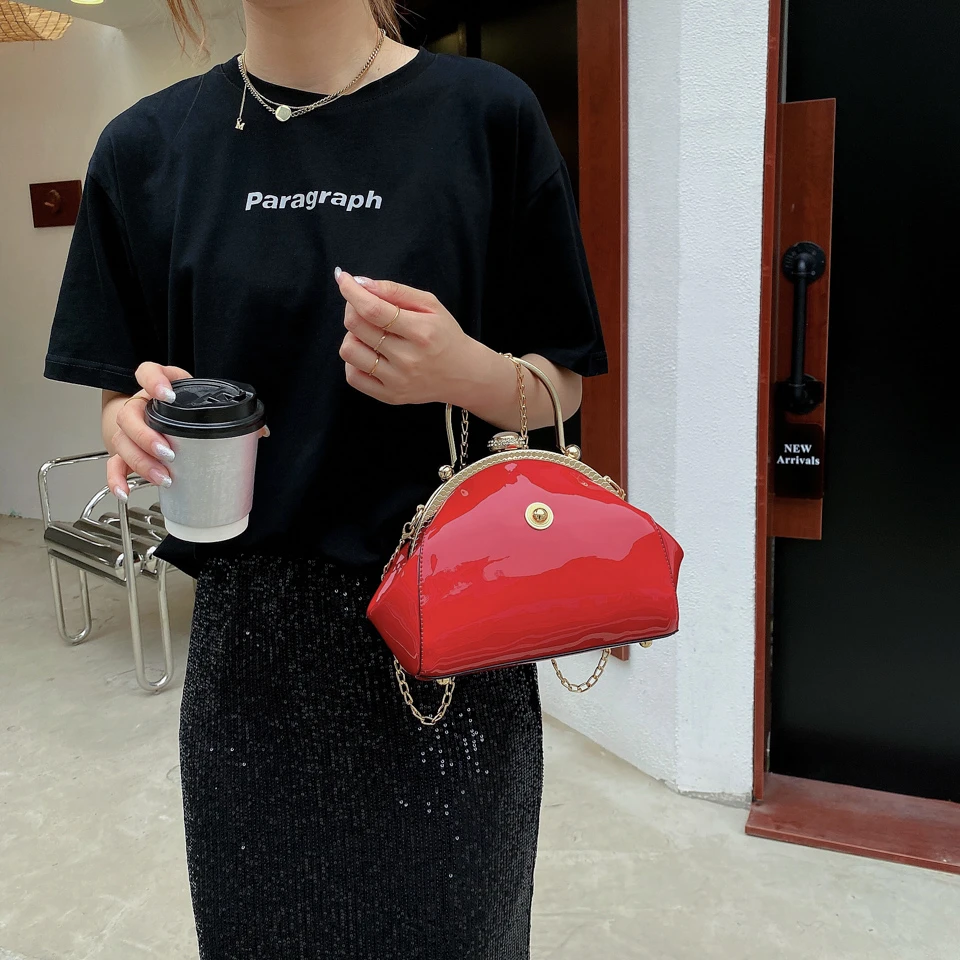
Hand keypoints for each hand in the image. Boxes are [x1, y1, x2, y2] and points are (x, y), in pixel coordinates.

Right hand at [105, 362, 268, 499]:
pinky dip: (116, 479)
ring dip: (141, 462)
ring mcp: (127, 428)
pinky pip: (113, 464)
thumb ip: (228, 415)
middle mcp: (138, 404)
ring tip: (164, 477)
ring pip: (122, 441)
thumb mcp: (200, 404)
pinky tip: (126, 492)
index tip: (166, 395)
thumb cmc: (180, 411)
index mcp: (158, 386)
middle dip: (147, 436)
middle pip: (130, 416)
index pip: (147, 372)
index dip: (153, 381)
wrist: (153, 415)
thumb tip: (261, 432)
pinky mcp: (123, 449)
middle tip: (169, 452)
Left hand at [335, 269, 482, 406]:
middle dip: (352, 307)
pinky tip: (369, 353)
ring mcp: (397, 380)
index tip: (343, 278)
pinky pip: (352, 376)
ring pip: (349, 351)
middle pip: (356, 326)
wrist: (462, 374)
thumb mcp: (430, 305)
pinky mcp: (390, 396)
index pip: (373, 309)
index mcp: (421, 332)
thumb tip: (361, 283)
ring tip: (369, 334)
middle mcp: (408, 359)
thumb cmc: (445, 335)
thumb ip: (396, 291)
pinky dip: (353, 360)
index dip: (352, 291)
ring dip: (352, 335)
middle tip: (363, 305)